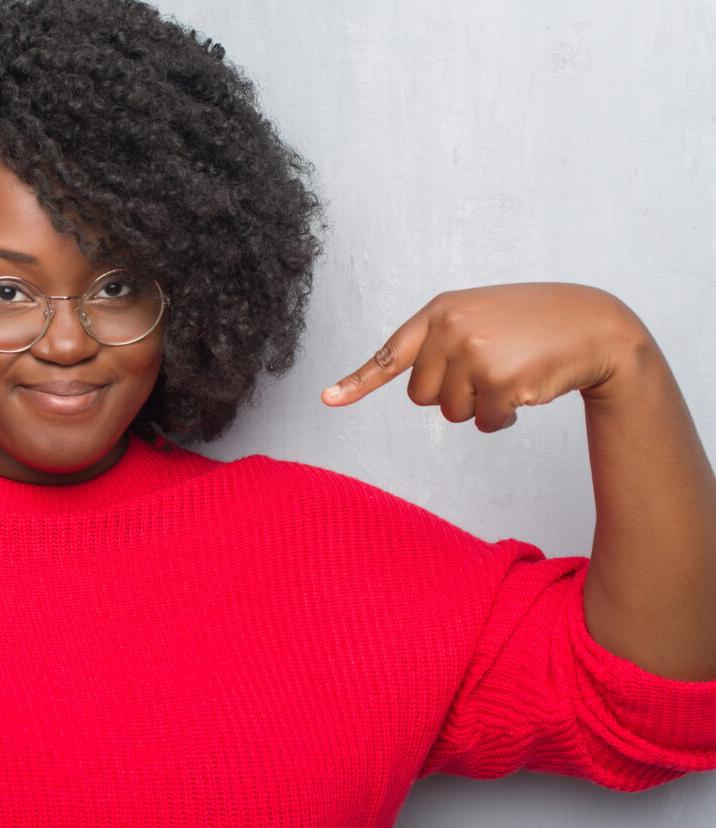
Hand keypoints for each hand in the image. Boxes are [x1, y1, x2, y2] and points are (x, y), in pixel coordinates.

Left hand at [321, 282, 649, 430]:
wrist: (593, 324)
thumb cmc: (534, 323)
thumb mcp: (482, 317)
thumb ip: (444, 343)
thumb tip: (419, 390)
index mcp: (441, 311)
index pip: (391, 353)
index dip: (358, 381)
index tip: (327, 400)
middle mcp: (450, 329)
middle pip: (421, 396)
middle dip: (452, 395)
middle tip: (489, 371)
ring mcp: (473, 353)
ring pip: (451, 413)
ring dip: (480, 407)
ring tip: (512, 374)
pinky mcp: (500, 380)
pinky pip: (484, 423)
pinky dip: (504, 418)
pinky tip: (527, 389)